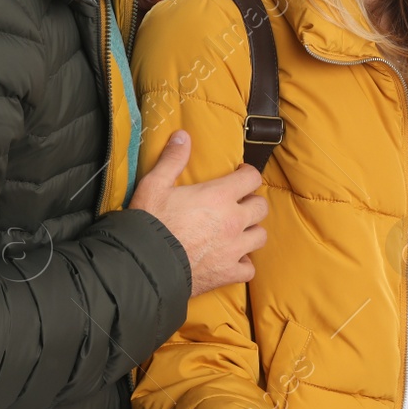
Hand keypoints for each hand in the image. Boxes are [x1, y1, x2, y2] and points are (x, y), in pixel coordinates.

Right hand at [128, 130, 267, 295]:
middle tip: (238, 204)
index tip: (239, 175)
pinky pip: (249, 268)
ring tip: (238, 230)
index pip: (252, 178)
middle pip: (261, 207)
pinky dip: (243, 263)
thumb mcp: (155, 185)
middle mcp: (233, 221)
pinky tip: (232, 258)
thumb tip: (182, 136)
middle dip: (252, 203)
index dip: (247, 174)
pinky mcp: (229, 272)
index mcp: (220, 196)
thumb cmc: (150, 222)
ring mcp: (234, 249)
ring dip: (251, 231)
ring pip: (260, 236)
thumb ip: (172, 159)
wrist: (146, 265)